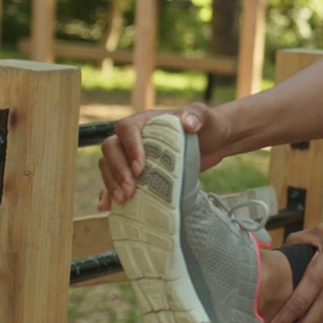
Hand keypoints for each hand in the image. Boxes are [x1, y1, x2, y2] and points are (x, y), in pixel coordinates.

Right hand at [96, 102, 225, 209]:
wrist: (214, 142)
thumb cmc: (207, 126)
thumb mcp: (204, 118)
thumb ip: (197, 116)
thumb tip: (189, 123)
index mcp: (146, 121)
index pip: (127, 130)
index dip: (130, 148)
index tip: (141, 169)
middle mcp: (134, 137)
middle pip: (112, 149)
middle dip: (118, 171)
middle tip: (130, 191)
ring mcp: (132, 156)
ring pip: (109, 166)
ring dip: (112, 183)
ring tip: (123, 200)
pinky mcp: (136, 173)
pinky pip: (114, 180)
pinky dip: (108, 193)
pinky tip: (109, 206)